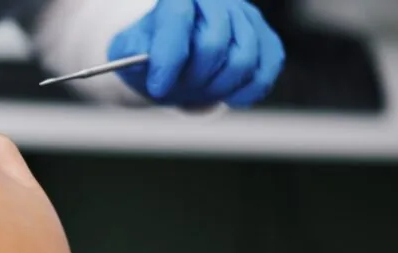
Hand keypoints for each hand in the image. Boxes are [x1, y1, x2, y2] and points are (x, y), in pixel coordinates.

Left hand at [109, 0, 284, 107]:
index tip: (158, 88)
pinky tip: (230, 97)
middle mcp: (215, 0)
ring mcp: (245, 16)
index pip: (177, 20)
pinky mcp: (266, 37)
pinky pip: (268, 68)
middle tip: (178, 91)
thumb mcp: (129, 51)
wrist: (176, 52)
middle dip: (193, 78)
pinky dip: (247, 91)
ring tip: (199, 91)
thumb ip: (130, 55)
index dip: (168, 59)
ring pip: (244, 59)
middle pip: (213, 44)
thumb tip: (142, 63)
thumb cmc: (152, 51)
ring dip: (218, 87)